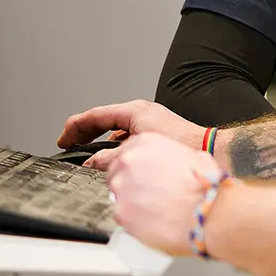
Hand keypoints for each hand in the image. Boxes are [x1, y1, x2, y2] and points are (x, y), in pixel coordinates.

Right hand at [60, 98, 205, 154]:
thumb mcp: (137, 152)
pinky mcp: (156, 132)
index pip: (95, 115)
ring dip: (100, 139)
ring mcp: (149, 121)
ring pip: (115, 127)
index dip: (75, 127)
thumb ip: (110, 158)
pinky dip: (115, 143)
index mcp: (133, 111)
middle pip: (103, 119)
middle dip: (84, 132)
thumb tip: (92, 164)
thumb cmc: (181, 146)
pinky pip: (127, 135)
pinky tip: (113, 156)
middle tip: (70, 144)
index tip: (64, 139)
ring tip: (87, 151)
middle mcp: (140, 113)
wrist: (211, 151)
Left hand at [97, 133, 223, 254]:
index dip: (135, 166)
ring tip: (152, 209)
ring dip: (131, 201)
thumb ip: (171, 157)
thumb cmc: (206, 185)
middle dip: (130, 183)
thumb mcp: (192, 156)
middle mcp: (129, 161)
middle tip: (148, 194)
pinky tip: (151, 220)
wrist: (208, 211)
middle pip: (116, 171)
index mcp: (145, 142)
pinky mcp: (120, 211)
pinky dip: (133, 219)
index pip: (125, 151)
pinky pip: (121, 215)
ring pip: (117, 194)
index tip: (142, 175)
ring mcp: (121, 186)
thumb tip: (171, 165)